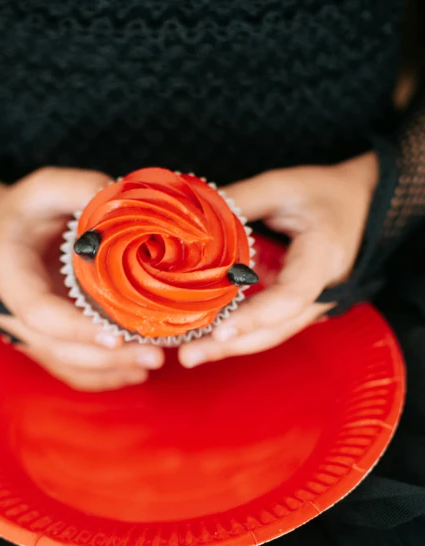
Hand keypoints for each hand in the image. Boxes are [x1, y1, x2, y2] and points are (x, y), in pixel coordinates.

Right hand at [0, 168, 163, 389]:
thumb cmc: (21, 211)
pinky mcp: (45, 343)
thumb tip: (128, 200)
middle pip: (60, 349)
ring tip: (154, 362)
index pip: (40, 313)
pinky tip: (135, 372)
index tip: (117, 336)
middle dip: (108, 358)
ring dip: (111, 370)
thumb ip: (79, 188)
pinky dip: (103, 377)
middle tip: (155, 355)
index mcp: (9, 275)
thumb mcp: (43, 188)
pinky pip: (71, 371)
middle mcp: (13, 313)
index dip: (77, 328)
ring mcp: (29, 333)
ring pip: (68, 365)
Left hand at [179, 152, 378, 366]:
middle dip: (229, 347)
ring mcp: (310, 305)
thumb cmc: (327, 194)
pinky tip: (202, 336)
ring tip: (187, 352)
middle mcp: (321, 292)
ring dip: (227, 346)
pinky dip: (235, 333)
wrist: (362, 206)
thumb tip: (193, 216)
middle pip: (274, 331)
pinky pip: (266, 326)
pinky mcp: (296, 307)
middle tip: (187, 355)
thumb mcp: (285, 186)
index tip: (221, 330)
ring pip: (269, 335)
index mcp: (322, 259)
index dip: (255, 317)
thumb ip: (241, 200)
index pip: (290, 297)